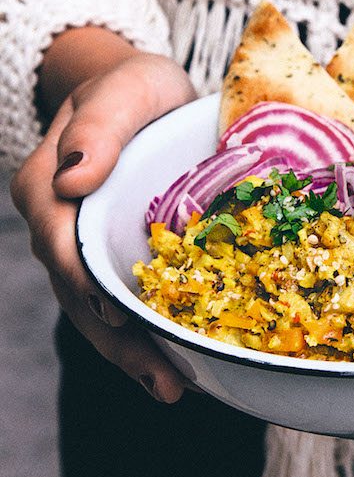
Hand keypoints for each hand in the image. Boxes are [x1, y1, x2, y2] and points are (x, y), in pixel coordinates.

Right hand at [11, 37, 195, 402]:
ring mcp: (87, 250)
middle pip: (80, 294)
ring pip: (101, 311)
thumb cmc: (133, 87)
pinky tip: (183, 366)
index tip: (117, 314)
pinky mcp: (117, 261)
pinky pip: (126, 304)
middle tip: (166, 382)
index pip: (61, 244)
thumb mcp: (123, 87)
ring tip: (175, 389)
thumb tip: (74, 179)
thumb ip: (99, 126)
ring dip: (135, 353)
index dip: (86, 282)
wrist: (145, 95)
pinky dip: (149, 336)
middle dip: (119, 342)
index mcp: (46, 188)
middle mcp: (59, 228)